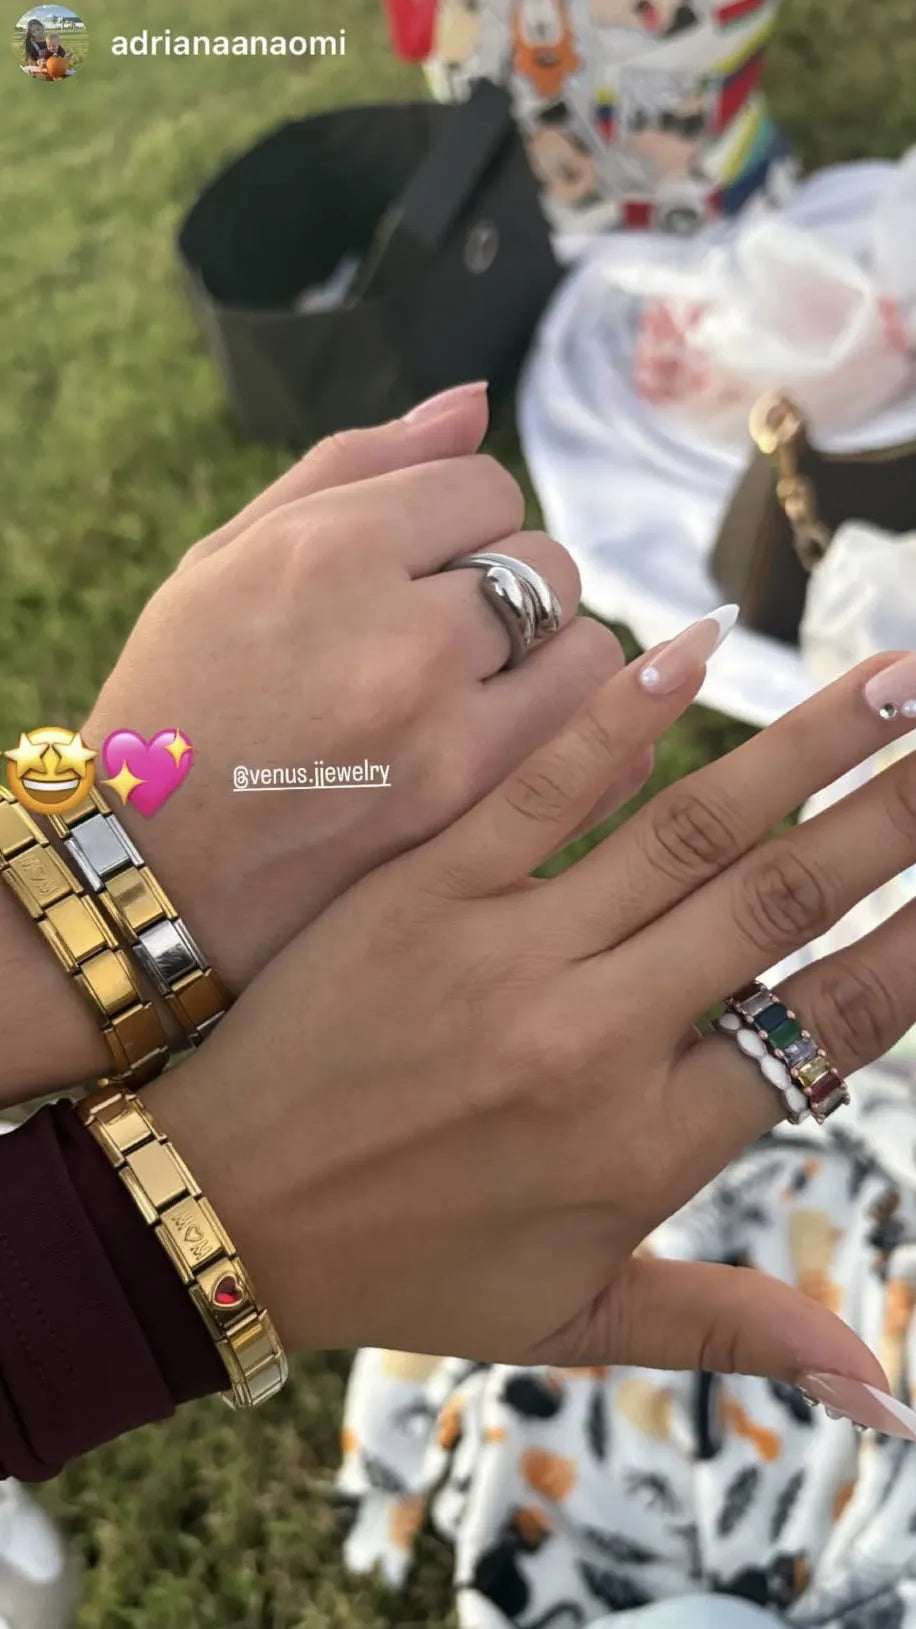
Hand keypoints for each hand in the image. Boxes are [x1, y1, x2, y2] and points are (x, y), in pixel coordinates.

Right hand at [84, 386, 622, 990]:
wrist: (152, 871)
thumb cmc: (181, 698)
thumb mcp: (227, 558)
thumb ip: (358, 467)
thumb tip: (476, 403)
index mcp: (334, 552)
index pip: (488, 488)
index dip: (460, 522)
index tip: (421, 565)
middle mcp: (404, 639)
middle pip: (551, 566)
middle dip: (513, 588)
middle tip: (451, 632)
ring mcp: (449, 739)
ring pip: (593, 657)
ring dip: (552, 662)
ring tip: (485, 691)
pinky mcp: (475, 823)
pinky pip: (597, 751)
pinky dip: (576, 737)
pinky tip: (517, 743)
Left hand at [147, 643, 915, 1420]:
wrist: (219, 1214)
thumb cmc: (405, 1273)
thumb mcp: (574, 1321)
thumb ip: (733, 1331)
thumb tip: (886, 1394)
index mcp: (648, 1143)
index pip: (832, 1023)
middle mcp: (597, 1038)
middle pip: (785, 901)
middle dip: (897, 812)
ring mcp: (509, 952)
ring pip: (691, 831)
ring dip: (805, 745)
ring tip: (897, 677)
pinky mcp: (425, 891)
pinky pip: (539, 791)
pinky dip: (619, 718)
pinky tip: (689, 649)